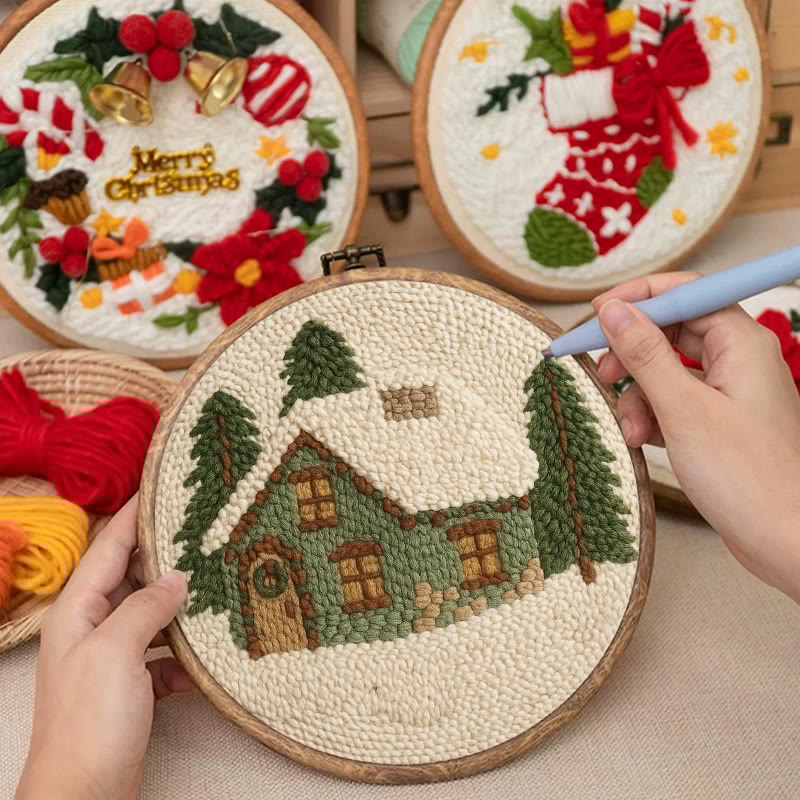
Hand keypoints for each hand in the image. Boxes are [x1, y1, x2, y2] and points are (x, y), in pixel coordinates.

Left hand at [16, 497, 192, 799]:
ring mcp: (113, 658)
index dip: (136, 515)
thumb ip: (146, 606)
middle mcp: (93, 627)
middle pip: (133, 577)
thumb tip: (177, 578)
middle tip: (206, 531)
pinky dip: (185, 652)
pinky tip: (208, 652)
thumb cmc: (89, 721)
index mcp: (78, 609)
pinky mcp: (133, 686)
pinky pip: (164, 654)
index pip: (109, 545)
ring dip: (182, 603)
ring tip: (219, 581)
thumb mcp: (114, 651)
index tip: (166, 487)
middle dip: (167, 556)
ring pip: (153, 614)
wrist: (84, 794)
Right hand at [594, 273, 799, 602]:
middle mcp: (737, 360)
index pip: (683, 293)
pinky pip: (672, 402)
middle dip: (631, 353)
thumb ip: (644, 354)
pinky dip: (650, 416)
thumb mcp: (683, 410)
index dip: (636, 299)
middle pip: (670, 331)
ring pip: (665, 371)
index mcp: (741, 342)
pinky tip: (642, 440)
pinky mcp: (716, 423)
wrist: (785, 542)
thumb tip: (613, 311)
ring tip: (628, 428)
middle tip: (600, 371)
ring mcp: (728, 393)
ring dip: (637, 395)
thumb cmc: (749, 478)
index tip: (595, 316)